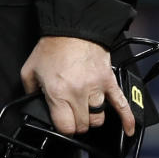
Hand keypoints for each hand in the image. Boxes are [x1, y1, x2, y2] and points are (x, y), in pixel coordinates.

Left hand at [20, 35, 134, 137]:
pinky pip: (122, 105)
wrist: (73, 28)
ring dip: (92, 116)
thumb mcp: (30, 69)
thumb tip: (33, 103)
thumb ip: (30, 90)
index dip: (62, 127)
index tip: (61, 122)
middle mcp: (78, 93)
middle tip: (71, 114)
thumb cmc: (53, 47)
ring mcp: (96, 88)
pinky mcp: (109, 82)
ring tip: (85, 108)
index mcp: (58, 92)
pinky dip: (127, 119)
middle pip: (83, 125)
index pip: (66, 127)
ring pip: (99, 118)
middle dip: (76, 122)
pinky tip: (128, 129)